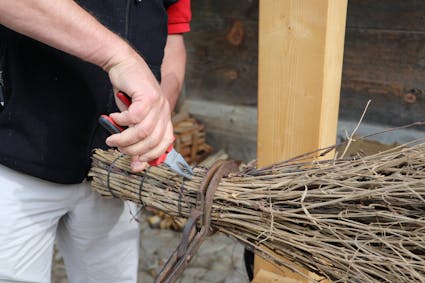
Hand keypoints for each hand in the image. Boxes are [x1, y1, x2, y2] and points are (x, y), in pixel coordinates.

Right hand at [104, 50, 173, 171]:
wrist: (123, 64)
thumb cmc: (127, 93)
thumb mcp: (132, 120)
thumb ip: (135, 140)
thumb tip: (135, 165)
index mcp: (164, 117)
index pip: (166, 143)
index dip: (153, 155)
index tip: (137, 161)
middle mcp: (164, 110)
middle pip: (153, 140)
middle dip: (134, 149)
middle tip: (118, 148)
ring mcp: (158, 103)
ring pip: (144, 131)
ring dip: (125, 138)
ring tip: (112, 139)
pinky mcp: (148, 95)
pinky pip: (135, 117)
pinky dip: (122, 121)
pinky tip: (114, 118)